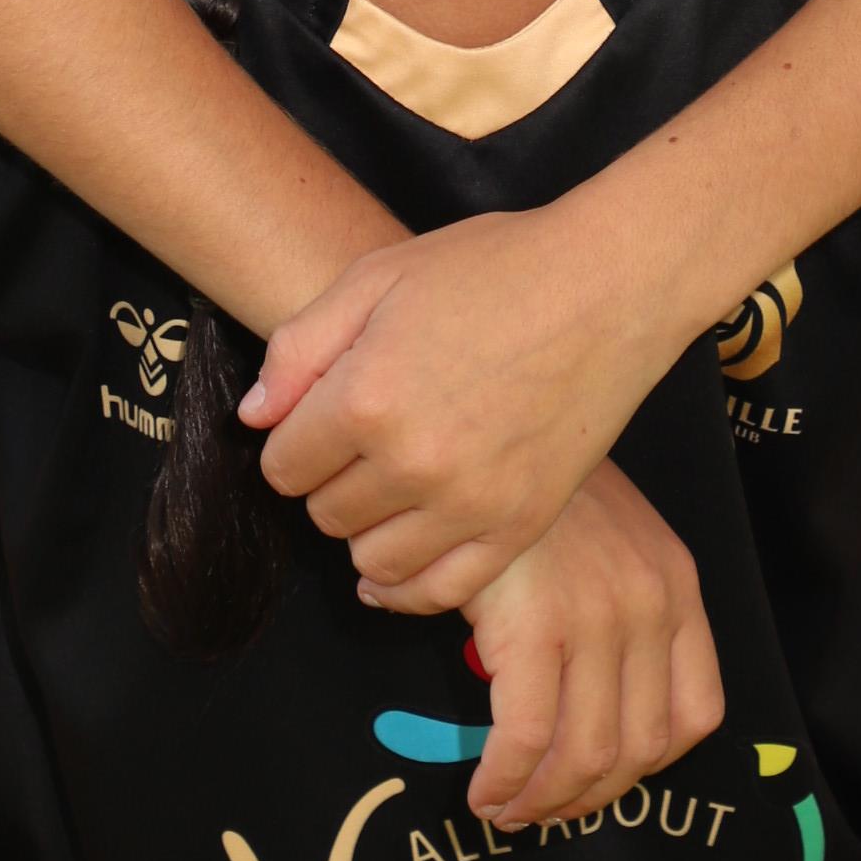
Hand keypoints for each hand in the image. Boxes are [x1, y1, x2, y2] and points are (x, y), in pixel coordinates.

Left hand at [246, 209, 670, 601]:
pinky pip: (439, 592)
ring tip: (388, 487)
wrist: (605, 289)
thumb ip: (301, 347)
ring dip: (367, 529)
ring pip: (372, 558)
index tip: (318, 420)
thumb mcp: (379, 276)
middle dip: (329, 480)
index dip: (292, 440)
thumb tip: (255, 418)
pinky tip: (395, 565)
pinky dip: (406, 586)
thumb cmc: (491, 268)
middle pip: (324, 513)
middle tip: (361, 444)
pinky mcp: (518, 527)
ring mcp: (469, 503)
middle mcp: (411, 462)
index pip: (282, 463)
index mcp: (366, 396)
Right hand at [458, 459, 723, 827]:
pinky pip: (528, 738)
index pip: (696, 713)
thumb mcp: (606, 540)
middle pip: (640, 749)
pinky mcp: (538, 625)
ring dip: (543, 802)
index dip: (647, 768)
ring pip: (587, 755)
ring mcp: (598, 617)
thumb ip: (616, 612)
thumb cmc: (533, 491)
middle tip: (537, 812)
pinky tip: (483, 791)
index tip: (597, 780)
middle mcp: (650, 607)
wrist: (483, 431)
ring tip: (503, 810)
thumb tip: (581, 707)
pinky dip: (506, 781)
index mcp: (676, 588)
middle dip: (586, 799)